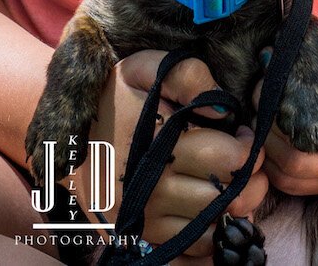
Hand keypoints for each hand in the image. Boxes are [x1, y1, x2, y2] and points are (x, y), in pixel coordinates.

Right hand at [68, 51, 268, 265]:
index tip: (246, 135)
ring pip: (212, 228)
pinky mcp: (142, 234)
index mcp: (160, 148)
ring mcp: (146, 218)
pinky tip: (213, 207)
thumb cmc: (115, 96)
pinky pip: (191, 249)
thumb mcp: (145, 69)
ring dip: (233, 208)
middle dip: (248, 179)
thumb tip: (224, 110)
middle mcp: (152, 190)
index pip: (228, 160)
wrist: (68, 135)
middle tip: (248, 162)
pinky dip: (211, 232)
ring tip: (233, 183)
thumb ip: (187, 76)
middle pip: (225, 198)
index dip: (247, 148)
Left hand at [256, 5, 317, 195]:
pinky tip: (264, 140)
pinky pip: (296, 183)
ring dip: (266, 143)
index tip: (265, 64)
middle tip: (254, 94)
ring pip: (296, 164)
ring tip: (256, 116)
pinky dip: (271, 166)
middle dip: (268, 115)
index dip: (285, 81)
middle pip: (305, 135)